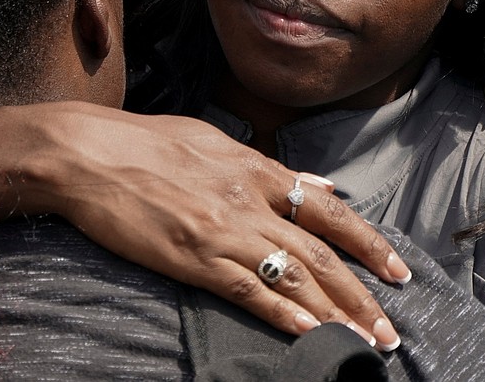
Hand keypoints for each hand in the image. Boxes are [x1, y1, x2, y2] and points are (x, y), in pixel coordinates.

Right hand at [0, 102, 409, 349]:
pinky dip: (284, 316)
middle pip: (322, 253)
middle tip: (392, 330)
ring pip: (294, 277)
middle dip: (363, 294)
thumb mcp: (213, 140)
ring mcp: (222, 231)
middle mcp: (248, 200)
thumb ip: (269, 167)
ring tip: (365, 344)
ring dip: (336, 315)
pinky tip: (310, 335)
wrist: (86, 152)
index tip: (397, 270)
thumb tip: (319, 184)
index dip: (369, 243)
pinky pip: (248, 292)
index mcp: (255, 169)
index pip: (329, 212)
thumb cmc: (143, 141)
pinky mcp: (193, 257)